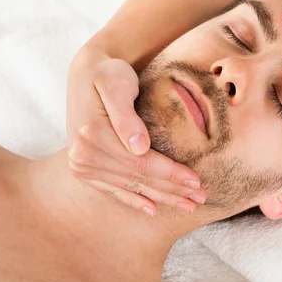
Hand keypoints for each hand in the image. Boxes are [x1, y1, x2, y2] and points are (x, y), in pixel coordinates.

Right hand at [66, 48, 205, 215]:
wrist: (88, 72)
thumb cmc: (110, 73)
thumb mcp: (118, 85)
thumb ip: (126, 116)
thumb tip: (139, 147)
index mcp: (92, 134)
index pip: (141, 162)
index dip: (171, 174)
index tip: (197, 181)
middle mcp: (82, 154)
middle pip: (138, 178)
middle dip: (172, 190)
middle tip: (201, 199)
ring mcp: (81, 164)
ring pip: (130, 187)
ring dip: (160, 198)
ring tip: (187, 206)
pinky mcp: (83, 168)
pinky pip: (112, 190)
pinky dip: (133, 200)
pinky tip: (151, 210)